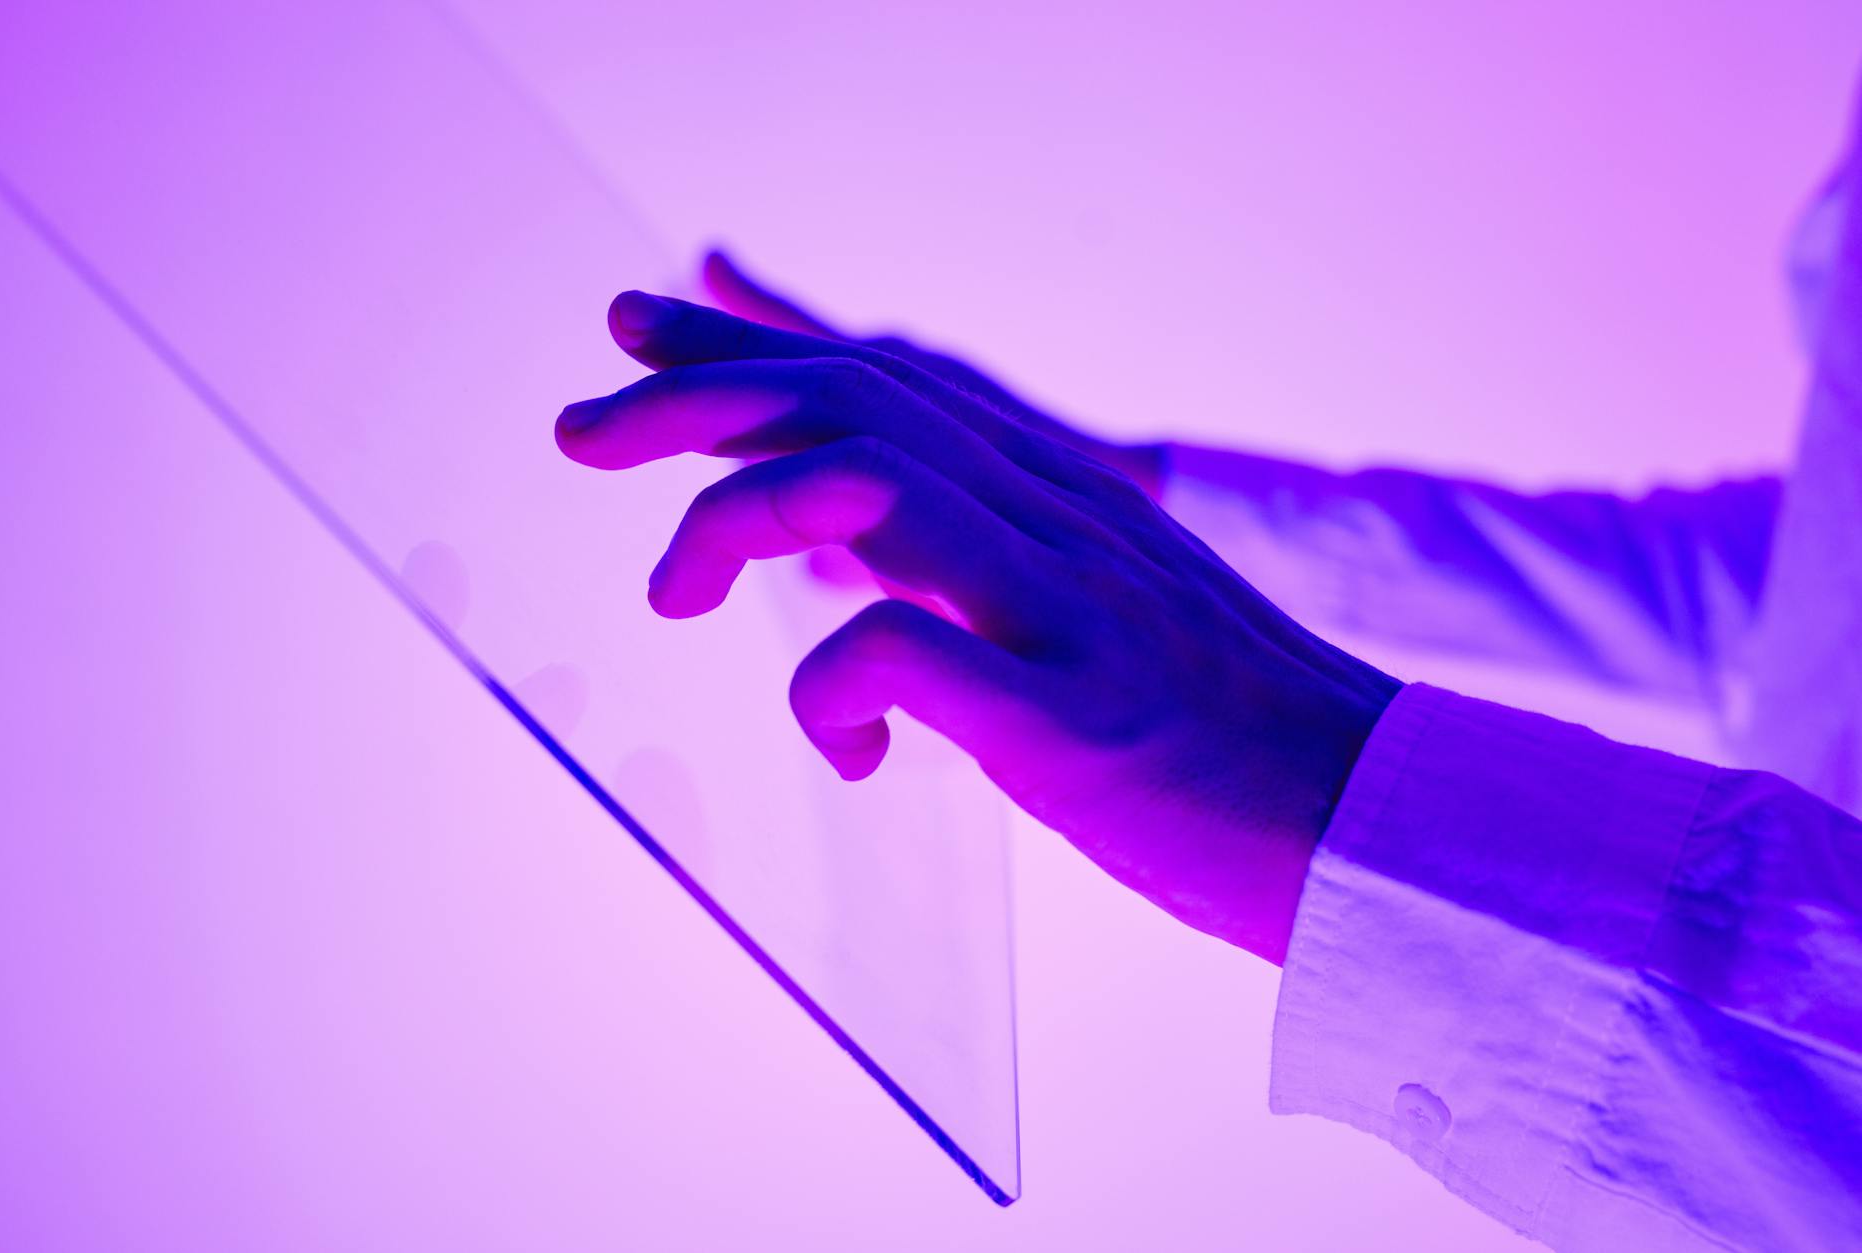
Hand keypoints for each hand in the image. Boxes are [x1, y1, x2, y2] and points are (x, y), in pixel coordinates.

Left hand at [556, 291, 1400, 963]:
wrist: (1374, 821)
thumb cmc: (1223, 733)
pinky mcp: (1073, 714)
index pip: (886, 376)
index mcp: (1063, 496)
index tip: (641, 325)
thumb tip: (851, 542)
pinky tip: (847, 749)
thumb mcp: (1096, 607)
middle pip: (851, 400)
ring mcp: (1068, 608)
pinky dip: (829, 692)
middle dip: (695, 396)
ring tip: (674, 595)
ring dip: (734, 517)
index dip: (753, 342)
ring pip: (862, 482)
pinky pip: (900, 653)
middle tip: (578, 431)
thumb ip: (982, 558)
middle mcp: (1061, 521)